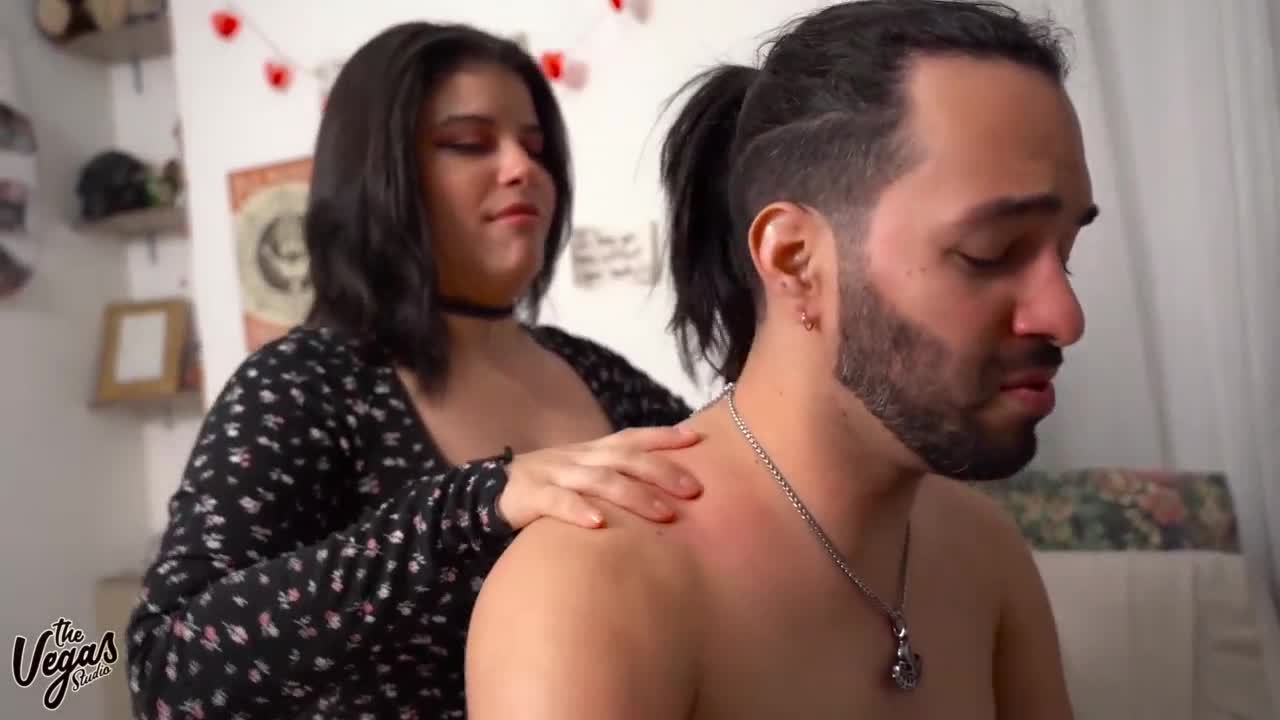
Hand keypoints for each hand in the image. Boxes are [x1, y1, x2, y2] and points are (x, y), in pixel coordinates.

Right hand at [496, 426, 703, 530]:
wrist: (487, 494)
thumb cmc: (546, 489)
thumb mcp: (581, 477)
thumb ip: (613, 480)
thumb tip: (662, 495)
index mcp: (591, 451)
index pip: (632, 438)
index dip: (664, 436)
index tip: (698, 439)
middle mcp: (577, 457)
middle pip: (625, 458)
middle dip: (662, 471)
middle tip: (694, 490)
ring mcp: (554, 473)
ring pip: (599, 479)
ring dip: (634, 495)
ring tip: (663, 513)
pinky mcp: (530, 495)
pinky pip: (557, 501)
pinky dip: (578, 511)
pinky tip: (599, 524)